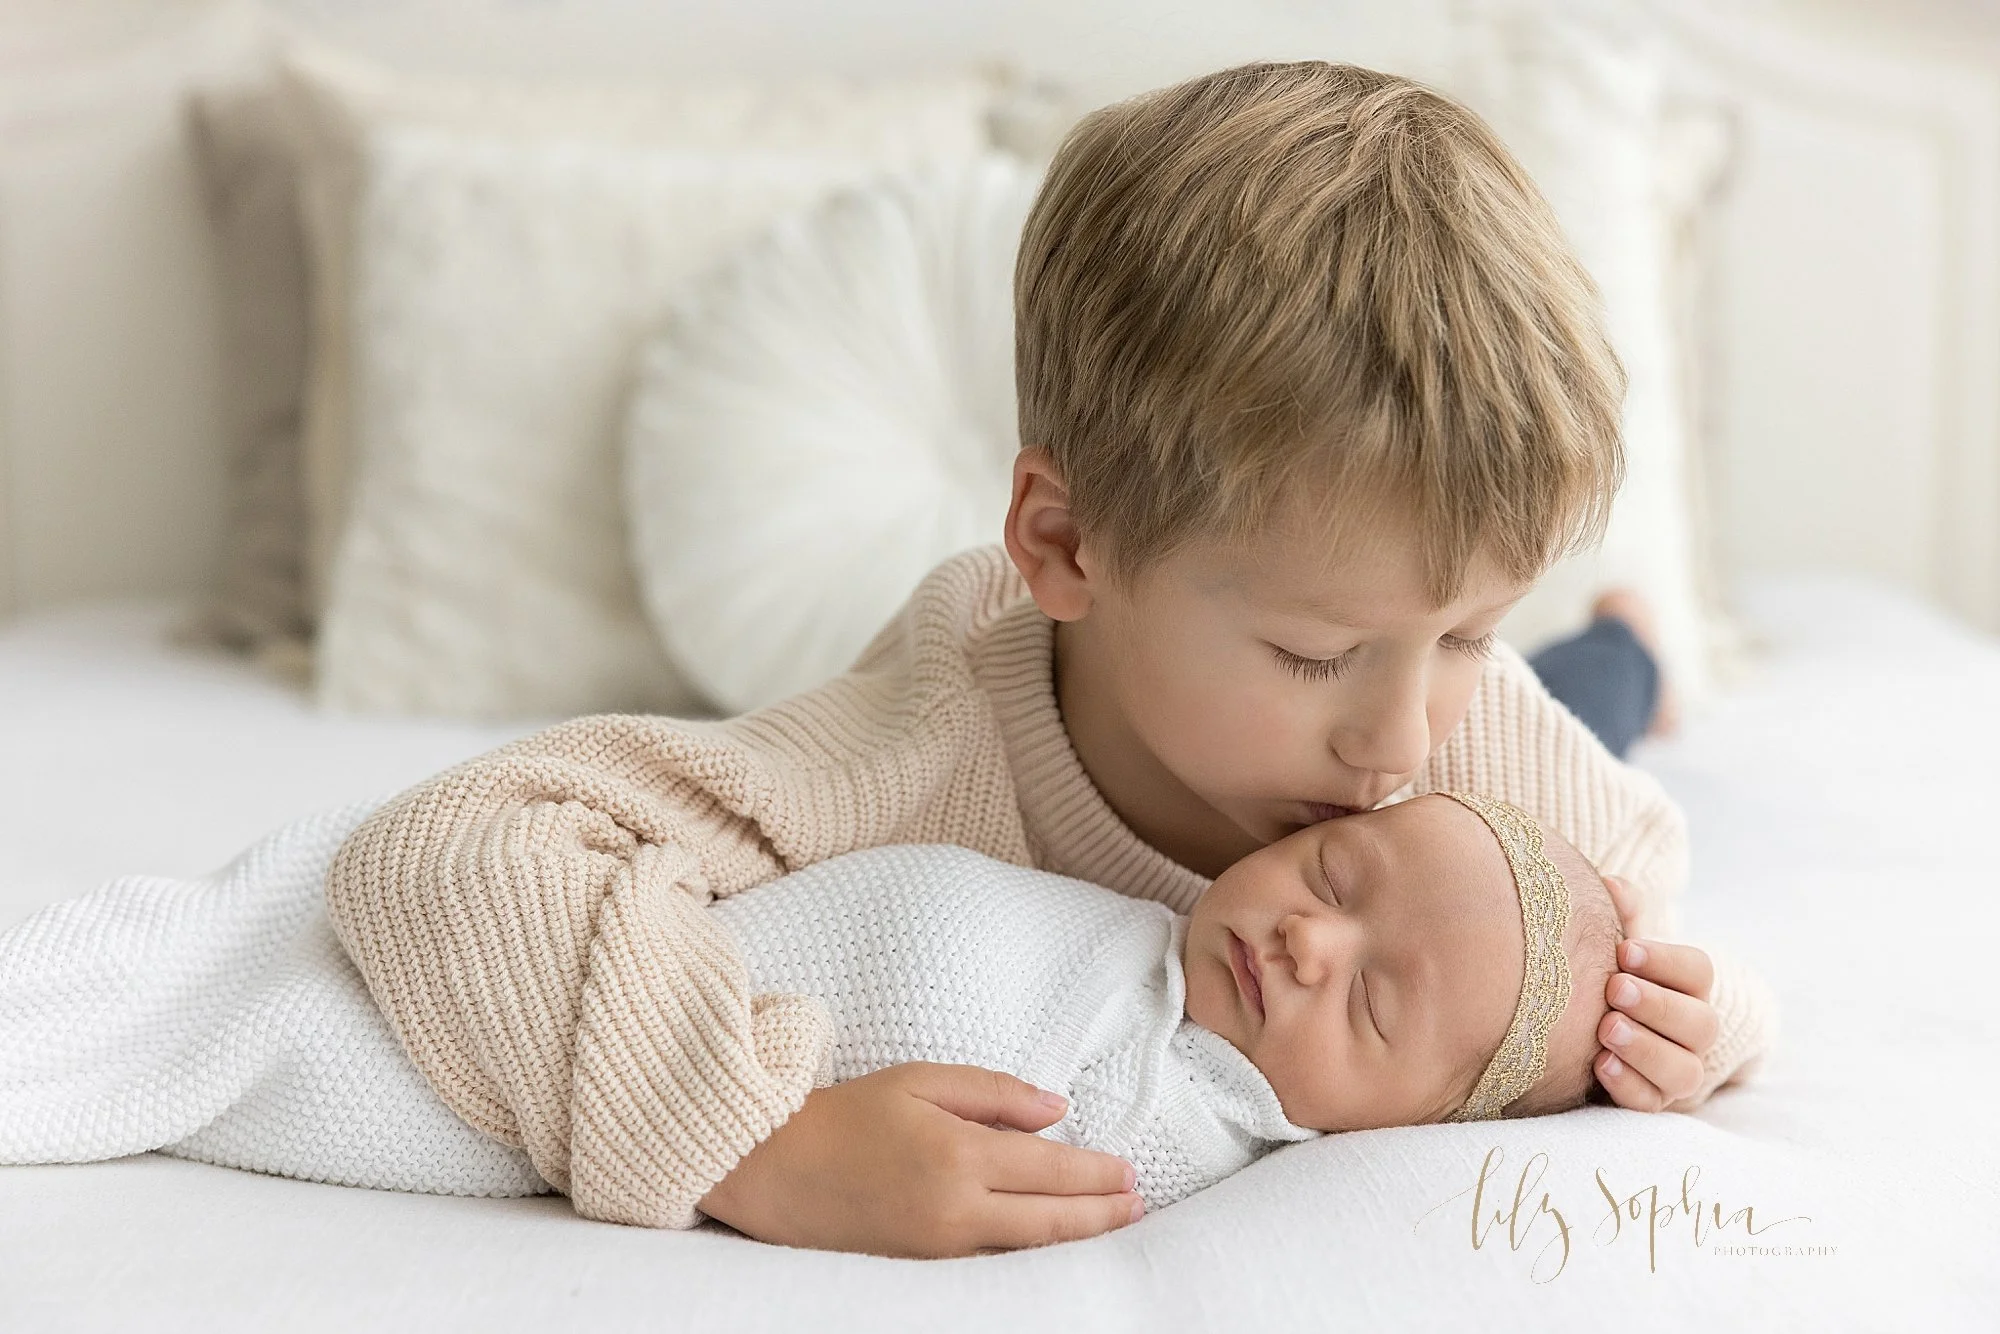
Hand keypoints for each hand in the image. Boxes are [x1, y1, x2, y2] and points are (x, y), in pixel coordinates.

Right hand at [697, 1062, 1142, 1256]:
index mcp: (958, 1154)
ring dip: (1075, 1239)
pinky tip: (1050, 1243)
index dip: (1096, 1174)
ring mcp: (939, 1249)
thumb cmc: (844, 1115)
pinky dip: (1030, 1254)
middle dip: (1101, 1215)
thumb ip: (994, 1093)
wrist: (772, 1169)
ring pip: (1027, 1251)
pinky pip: (992, 1265)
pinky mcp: (922, 1269)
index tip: (1129, 1172)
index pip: (1051, 1169)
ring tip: (1110, 1226)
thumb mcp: (919, 1079)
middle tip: (1136, 1206)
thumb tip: (1055, 1109)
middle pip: (1051, 1222)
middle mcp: (956, 1209)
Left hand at [1594, 876, 1720, 1111]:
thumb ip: (1615, 916)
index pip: (1698, 971)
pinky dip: (1628, 1085)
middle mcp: (1688, 1031)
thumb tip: (1613, 886)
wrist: (1562, 1022)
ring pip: (1684, 1072)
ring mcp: (1672, 1071)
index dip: (1666, 960)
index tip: (1623, 949)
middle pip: (1700, 1024)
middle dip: (1658, 1005)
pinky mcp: (1646, 1101)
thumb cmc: (1592, 971)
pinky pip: (1650, 1104)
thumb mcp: (1603, 942)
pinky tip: (1598, 1064)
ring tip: (1605, 1029)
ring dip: (1646, 1049)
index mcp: (1683, 985)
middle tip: (1614, 988)